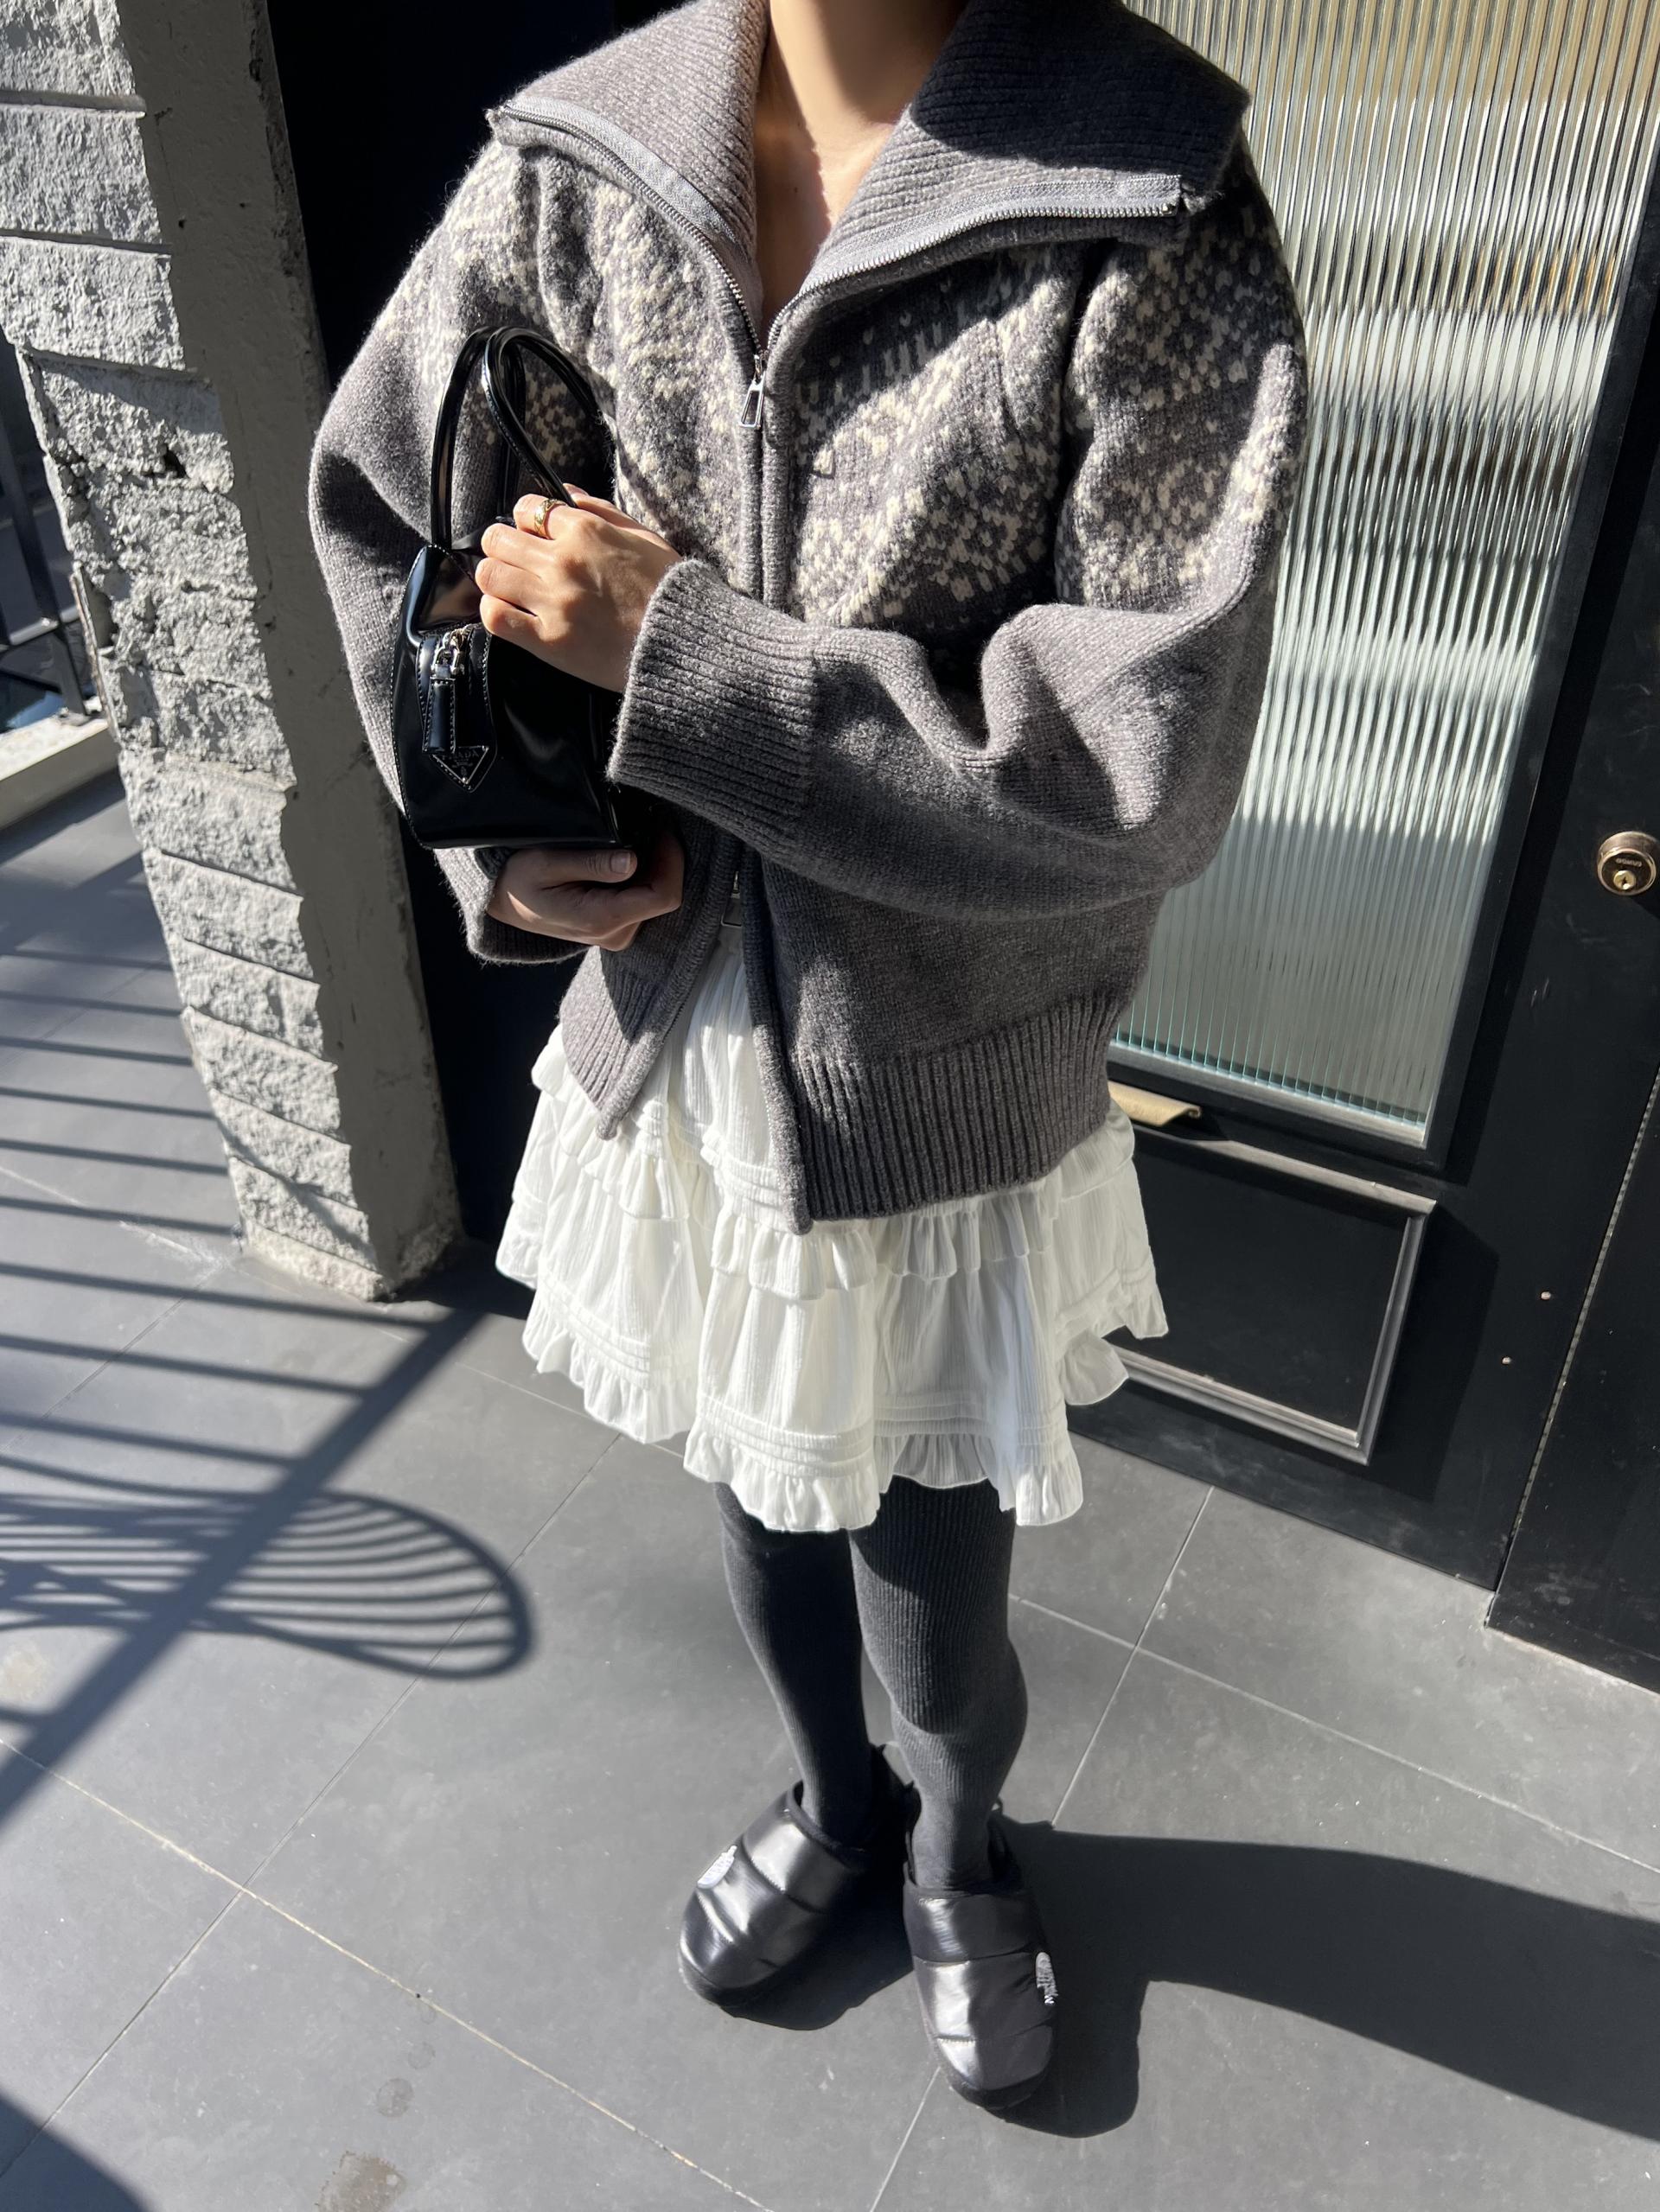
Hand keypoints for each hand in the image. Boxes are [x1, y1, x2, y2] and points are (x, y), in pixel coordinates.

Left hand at [473, 487, 682, 692]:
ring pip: (491, 574)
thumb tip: (565, 494)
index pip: (528, 509)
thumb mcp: (643, 536)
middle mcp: (563, 561)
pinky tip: (511, 611)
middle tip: (517, 562)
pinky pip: (497, 616)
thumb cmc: (669, 590)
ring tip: (512, 588)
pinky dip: (495, 610)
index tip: (534, 536)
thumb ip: (600, 511)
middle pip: (499, 539)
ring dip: (496, 578)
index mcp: (585, 531)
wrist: (683, 643)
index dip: (526, 521)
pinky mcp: (548, 640)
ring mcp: (553, 601)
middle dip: (504, 547)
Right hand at [486, 819, 685, 951]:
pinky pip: (645, 901)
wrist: (505, 904)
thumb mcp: (546, 862)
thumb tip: (631, 861)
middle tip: (652, 823)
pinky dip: (645, 876)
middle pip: (664, 895)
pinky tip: (629, 855)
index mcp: (600, 918)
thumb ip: (591, 863)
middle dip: (664, 859)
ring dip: (655, 866)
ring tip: (640, 835)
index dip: (672, 860)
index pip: (662, 895)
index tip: (662, 828)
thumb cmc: (520, 880)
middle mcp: (615, 933)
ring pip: (657, 898)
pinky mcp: (618, 928)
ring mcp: (618, 934)